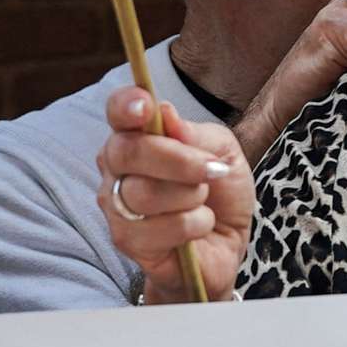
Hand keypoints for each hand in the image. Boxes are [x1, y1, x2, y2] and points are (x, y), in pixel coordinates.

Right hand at [98, 90, 251, 303]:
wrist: (228, 241)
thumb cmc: (221, 193)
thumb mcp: (223, 153)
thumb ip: (195, 134)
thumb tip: (165, 113)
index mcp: (137, 137)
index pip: (118, 111)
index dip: (126, 105)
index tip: (146, 107)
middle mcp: (118, 169)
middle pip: (127, 151)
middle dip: (177, 159)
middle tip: (211, 170)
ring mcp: (117, 206)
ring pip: (144, 192)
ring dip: (190, 196)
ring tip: (203, 202)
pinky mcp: (128, 241)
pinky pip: (158, 228)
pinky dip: (193, 224)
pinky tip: (199, 226)